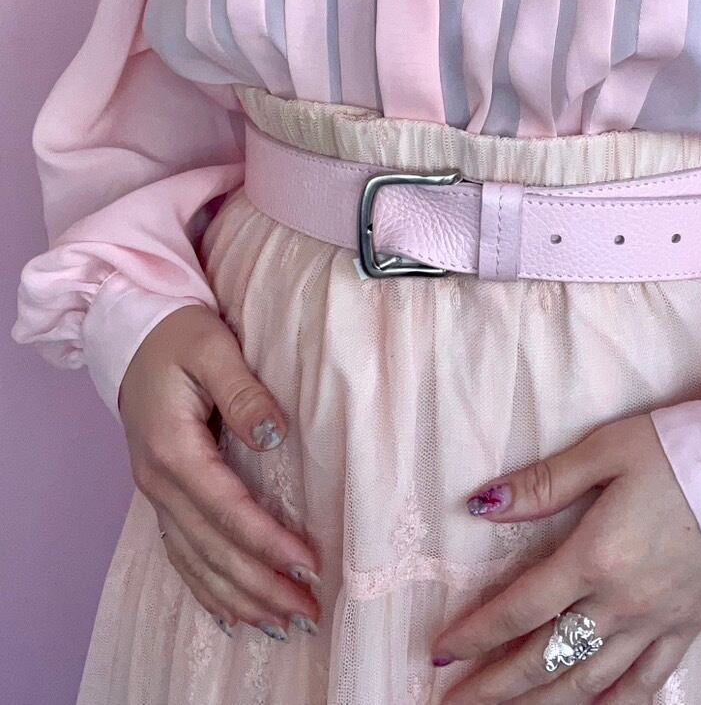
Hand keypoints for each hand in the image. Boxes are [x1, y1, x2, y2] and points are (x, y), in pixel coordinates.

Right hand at [118, 304, 321, 641]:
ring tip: (283, 624)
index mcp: (173, 450)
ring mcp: (156, 495)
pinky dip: (207, 591)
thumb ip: (242, 391)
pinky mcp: (162, 496)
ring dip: (238, 598)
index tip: (308, 563)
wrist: (134, 334)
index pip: (226, 509)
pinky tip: (233, 615)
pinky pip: (181, 555)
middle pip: (212, 550)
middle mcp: (159, 483)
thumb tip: (273, 434)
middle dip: (260, 586)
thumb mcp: (212, 347)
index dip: (267, 541)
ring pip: (196, 563)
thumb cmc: (179, 335)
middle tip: (308, 611)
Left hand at [430, 413, 700, 702]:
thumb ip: (544, 485)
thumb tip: (482, 505)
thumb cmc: (679, 450)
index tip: (442, 650)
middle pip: (547, 658)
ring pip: (591, 682)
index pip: (521, 608)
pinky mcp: (688, 627)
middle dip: (496, 685)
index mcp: (595, 556)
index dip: (478, 634)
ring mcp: (656, 622)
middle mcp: (622, 602)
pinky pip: (648, 684)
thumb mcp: (606, 450)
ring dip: (543, 703)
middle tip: (454, 700)